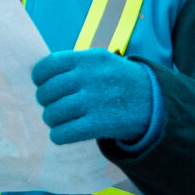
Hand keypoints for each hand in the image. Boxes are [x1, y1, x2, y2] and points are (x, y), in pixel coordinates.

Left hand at [30, 49, 159, 146]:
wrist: (155, 101)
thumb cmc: (119, 81)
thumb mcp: (101, 61)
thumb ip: (73, 65)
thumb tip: (39, 76)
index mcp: (88, 58)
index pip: (47, 67)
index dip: (40, 79)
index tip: (44, 86)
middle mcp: (90, 77)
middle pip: (47, 93)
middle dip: (46, 103)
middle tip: (54, 106)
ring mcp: (94, 101)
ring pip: (52, 114)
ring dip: (52, 120)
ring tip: (61, 121)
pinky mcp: (99, 124)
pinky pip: (63, 133)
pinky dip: (59, 136)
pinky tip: (64, 134)